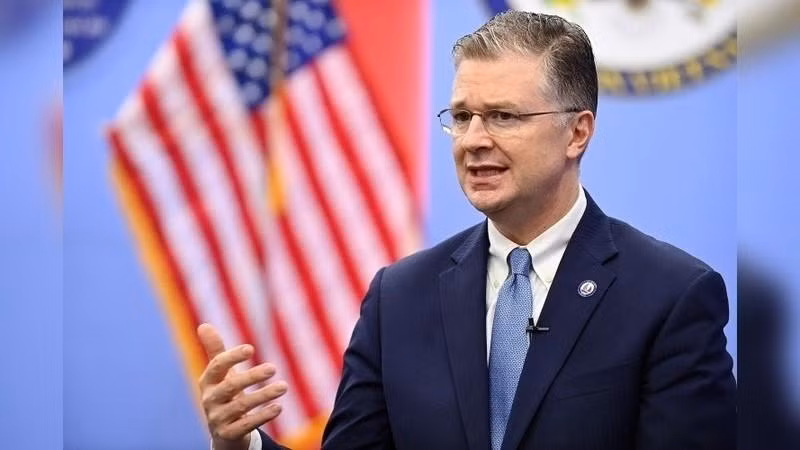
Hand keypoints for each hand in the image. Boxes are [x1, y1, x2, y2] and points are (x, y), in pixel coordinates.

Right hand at [197, 323, 287, 449]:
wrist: (223, 432)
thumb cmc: (224, 394)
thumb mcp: (219, 374)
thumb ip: (215, 351)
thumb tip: (204, 325)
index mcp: (207, 381)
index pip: (217, 366)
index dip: (232, 357)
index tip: (251, 348)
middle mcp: (210, 400)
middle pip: (230, 386)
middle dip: (252, 376)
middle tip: (274, 367)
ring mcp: (217, 418)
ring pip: (241, 406)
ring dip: (264, 395)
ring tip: (284, 386)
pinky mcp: (228, 434)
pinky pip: (246, 425)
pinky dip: (263, 416)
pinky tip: (278, 407)